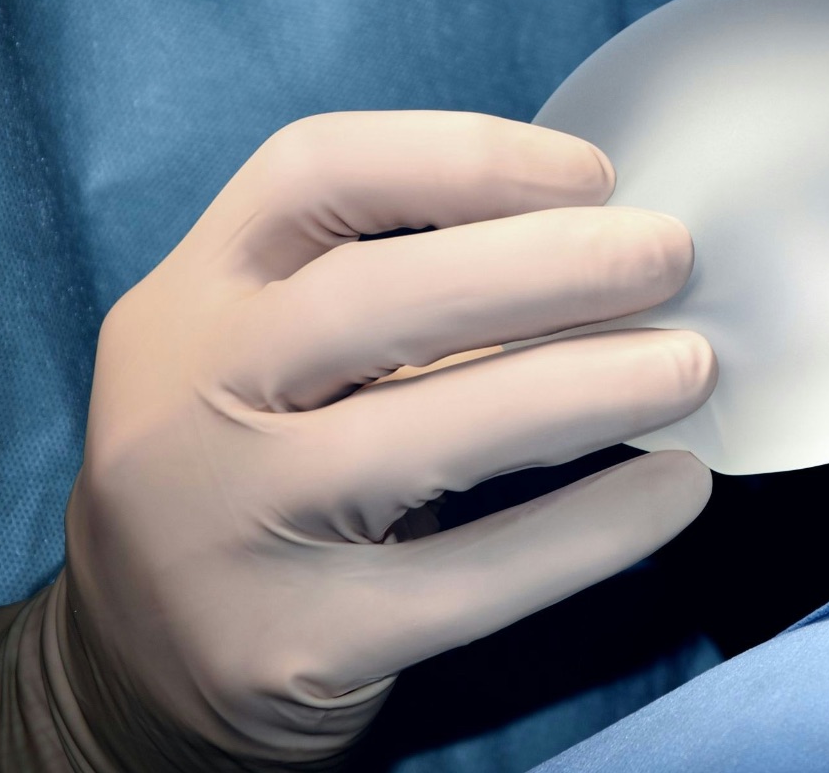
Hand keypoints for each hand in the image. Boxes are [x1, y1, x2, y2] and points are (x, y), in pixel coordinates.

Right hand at [58, 111, 714, 767]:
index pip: (313, 172)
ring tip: (689, 368)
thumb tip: (601, 249)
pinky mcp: (293, 645)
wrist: (139, 672)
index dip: (464, 157)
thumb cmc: (251, 473)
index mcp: (190, 297)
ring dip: (584, 388)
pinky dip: (590, 530)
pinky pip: (472, 579)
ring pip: (426, 435)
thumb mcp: (267, 361)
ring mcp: (229, 529)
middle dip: (546, 265)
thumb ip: (392, 299)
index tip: (592, 174)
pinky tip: (673, 491)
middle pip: (373, 295)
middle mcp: (187, 400)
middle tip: (669, 258)